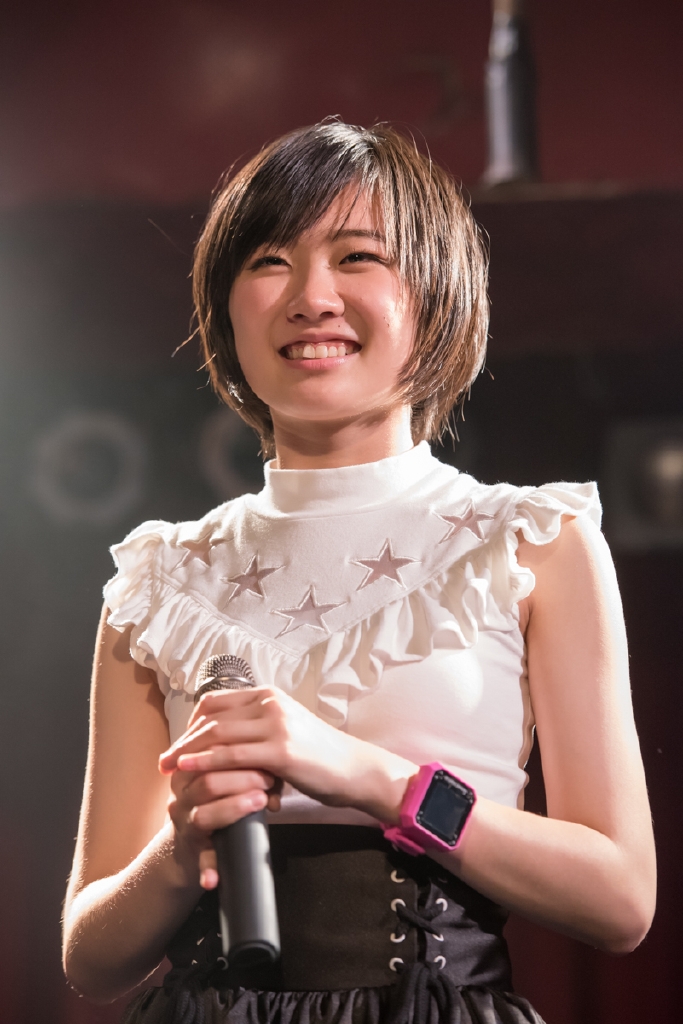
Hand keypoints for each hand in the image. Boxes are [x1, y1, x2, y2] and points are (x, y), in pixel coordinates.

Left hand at [159, 686, 415, 824]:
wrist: (354, 769)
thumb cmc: (320, 757)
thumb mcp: (286, 732)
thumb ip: (259, 729)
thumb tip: (228, 741)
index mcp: (270, 696)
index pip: (217, 702)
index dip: (192, 723)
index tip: (179, 744)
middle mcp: (271, 703)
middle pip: (212, 717)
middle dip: (183, 739)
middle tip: (164, 761)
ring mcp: (276, 724)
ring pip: (218, 733)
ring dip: (187, 752)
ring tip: (169, 768)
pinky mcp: (281, 750)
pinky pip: (233, 754)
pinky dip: (206, 762)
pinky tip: (190, 770)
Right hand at [163, 741, 278, 888]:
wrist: (191, 840)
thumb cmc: (218, 797)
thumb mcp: (227, 774)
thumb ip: (245, 763)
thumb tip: (276, 764)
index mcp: (188, 769)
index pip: (209, 753)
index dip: (238, 752)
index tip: (264, 751)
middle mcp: (181, 794)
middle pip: (207, 782)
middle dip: (242, 778)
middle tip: (269, 779)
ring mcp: (184, 822)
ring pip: (203, 815)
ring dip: (234, 808)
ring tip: (262, 801)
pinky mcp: (193, 849)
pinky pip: (201, 858)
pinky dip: (210, 868)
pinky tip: (216, 877)